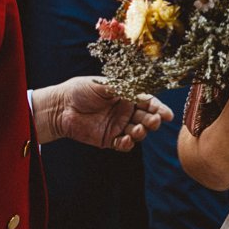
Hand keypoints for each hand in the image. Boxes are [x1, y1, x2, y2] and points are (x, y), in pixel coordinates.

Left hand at [36, 77, 170, 149]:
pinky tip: (126, 140)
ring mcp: (118, 126)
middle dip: (153, 121)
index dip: (159, 108)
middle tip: (154, 122)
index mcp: (127, 96)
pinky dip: (128, 144)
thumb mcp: (103, 85)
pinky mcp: (109, 139)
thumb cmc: (80, 90)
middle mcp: (126, 112)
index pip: (148, 102)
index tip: (167, 114)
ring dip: (141, 133)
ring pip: (138, 133)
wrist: (60, 107)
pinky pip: (124, 144)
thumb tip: (141, 90)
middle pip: (147, 118)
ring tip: (136, 131)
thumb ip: (122, 88)